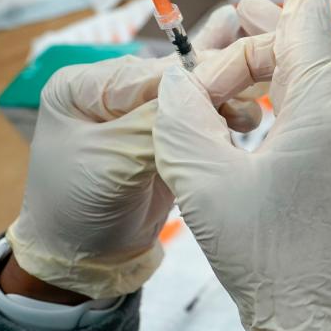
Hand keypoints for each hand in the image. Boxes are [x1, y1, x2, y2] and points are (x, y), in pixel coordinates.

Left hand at [5, 5, 264, 299]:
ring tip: (249, 115)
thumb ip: (154, 120)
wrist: (85, 259)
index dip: (192, 78)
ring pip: (191, 93)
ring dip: (224, 99)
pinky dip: (222, 114)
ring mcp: (140, 112)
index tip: (234, 85)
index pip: (148, 71)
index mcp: (83, 86)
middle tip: (251, 96)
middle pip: (174, 77)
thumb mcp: (114, 160)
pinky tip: (246, 115)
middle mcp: (112, 91)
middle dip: (214, 85)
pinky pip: (197, 115)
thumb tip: (198, 87)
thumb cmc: (79, 208)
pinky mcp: (164, 134)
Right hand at [154, 0, 330, 330]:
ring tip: (241, 78)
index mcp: (328, 103)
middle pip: (314, 44)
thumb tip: (180, 82)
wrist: (330, 324)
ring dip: (288, 65)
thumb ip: (183, 114)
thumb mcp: (202, 180)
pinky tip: (274, 115)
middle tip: (223, 43)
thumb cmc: (268, 258)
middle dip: (268, 34)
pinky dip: (308, 95)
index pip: (310, 17)